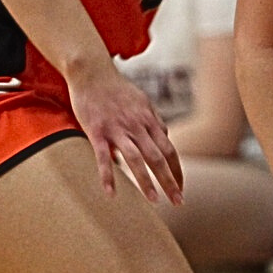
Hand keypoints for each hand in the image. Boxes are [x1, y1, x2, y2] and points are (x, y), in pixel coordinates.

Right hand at [64, 60, 182, 203]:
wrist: (92, 71)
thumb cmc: (117, 88)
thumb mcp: (142, 101)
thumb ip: (154, 119)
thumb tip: (166, 137)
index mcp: (149, 120)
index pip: (169, 150)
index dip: (177, 170)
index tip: (181, 187)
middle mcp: (137, 125)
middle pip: (158, 157)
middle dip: (170, 181)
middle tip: (179, 202)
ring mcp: (117, 128)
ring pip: (135, 159)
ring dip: (146, 181)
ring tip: (154, 201)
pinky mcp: (96, 130)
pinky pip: (103, 157)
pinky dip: (107, 176)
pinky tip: (111, 194)